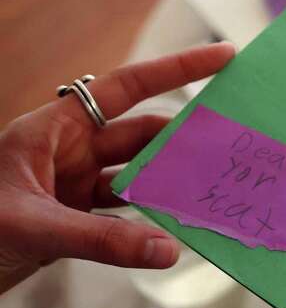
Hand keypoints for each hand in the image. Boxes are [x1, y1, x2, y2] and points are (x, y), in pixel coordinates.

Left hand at [0, 43, 235, 292]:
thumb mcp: (31, 227)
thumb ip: (102, 241)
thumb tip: (170, 251)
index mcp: (53, 129)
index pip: (126, 87)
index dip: (177, 69)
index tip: (224, 57)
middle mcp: (66, 151)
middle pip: (140, 134)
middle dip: (184, 139)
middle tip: (233, 147)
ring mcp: (69, 186)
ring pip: (136, 176)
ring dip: (170, 184)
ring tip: (215, 190)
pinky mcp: (70, 222)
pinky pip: (123, 214)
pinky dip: (149, 222)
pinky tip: (178, 230)